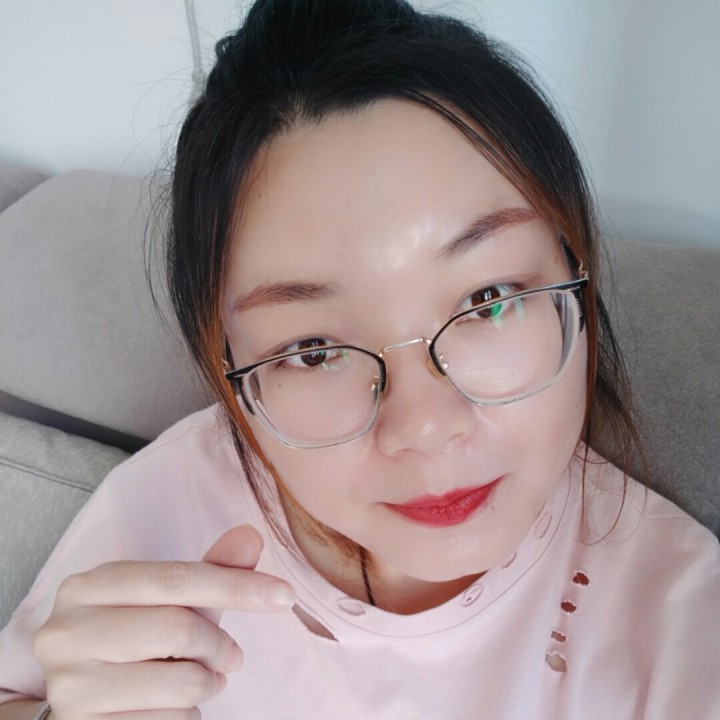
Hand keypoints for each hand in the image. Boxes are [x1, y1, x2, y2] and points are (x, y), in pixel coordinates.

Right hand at [33, 525, 294, 719]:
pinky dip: (187, 716)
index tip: (284, 595)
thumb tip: (251, 535)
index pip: (175, 578)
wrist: (78, 707)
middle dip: (220, 645)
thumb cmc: (130, 645)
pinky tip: (170, 708)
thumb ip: (208, 571)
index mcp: (87, 587)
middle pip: (180, 628)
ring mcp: (69, 686)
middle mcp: (67, 632)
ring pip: (182, 681)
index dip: (237, 585)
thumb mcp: (163, 604)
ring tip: (197, 680)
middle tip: (230, 656)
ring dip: (207, 684)